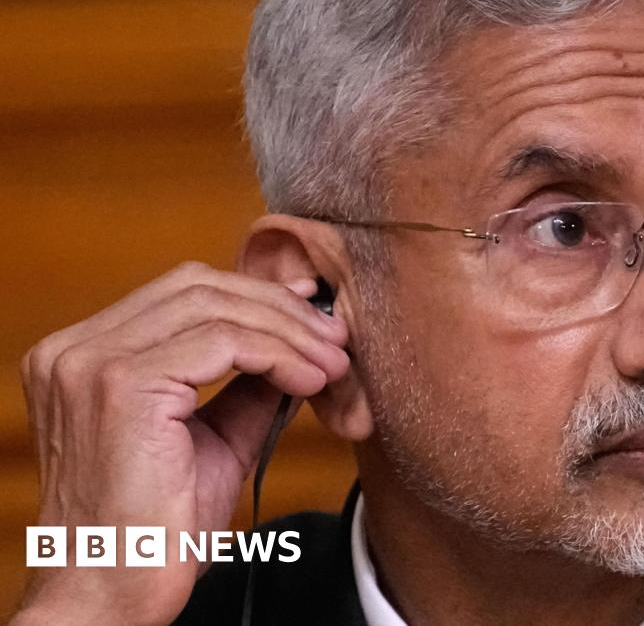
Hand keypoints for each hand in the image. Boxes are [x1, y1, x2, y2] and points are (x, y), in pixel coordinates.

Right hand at [12, 262, 349, 625]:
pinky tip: (310, 380)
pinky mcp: (121, 385)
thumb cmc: (158, 528)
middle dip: (279, 308)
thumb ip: (246, 386)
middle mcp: (73, 349)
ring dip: (288, 332)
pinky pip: (223, 342)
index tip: (313, 313)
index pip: (181, 292)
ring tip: (334, 363)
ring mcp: (90, 362)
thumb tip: (299, 341)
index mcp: (83, 355)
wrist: (115, 593)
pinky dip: (278, 354)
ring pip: (215, 307)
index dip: (255, 294)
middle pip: (198, 286)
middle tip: (335, 338)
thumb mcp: (214, 438)